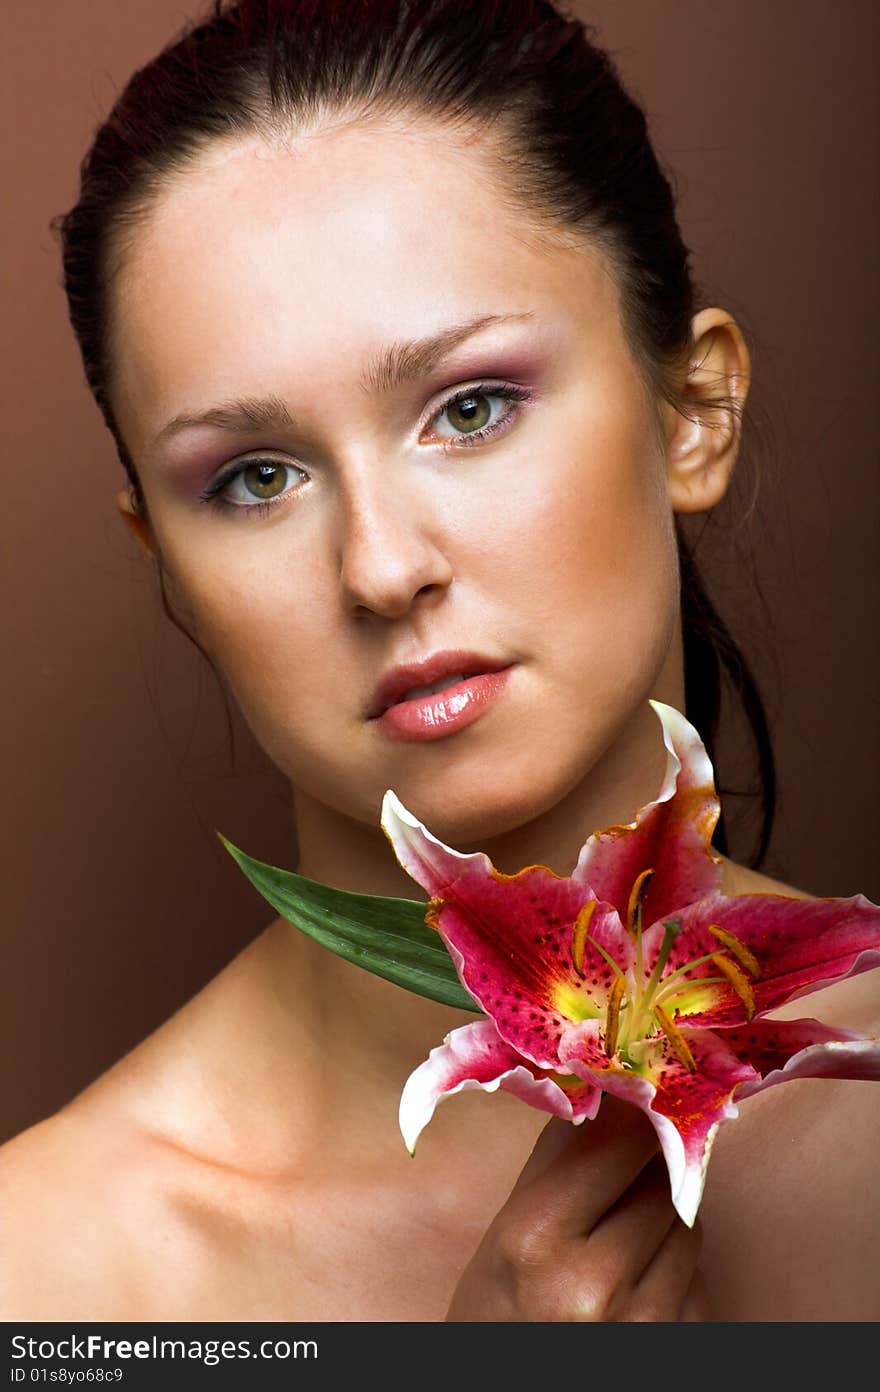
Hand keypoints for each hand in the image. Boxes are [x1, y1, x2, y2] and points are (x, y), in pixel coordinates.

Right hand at [446, 1096, 707, 1320]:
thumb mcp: (507, 1228)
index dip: (636, 1106)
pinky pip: (699, 1273)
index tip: (640, 1085)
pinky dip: (676, 1264)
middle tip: (626, 1163)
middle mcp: (593, 1284)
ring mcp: (643, 1323)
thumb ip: (559, 1155)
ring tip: (622, 1233)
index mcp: (535, 1238)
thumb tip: (609, 1080)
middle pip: (660, 1177)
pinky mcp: (679, 1345)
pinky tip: (637, 1278)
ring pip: (688, 1222)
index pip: (618, 1139)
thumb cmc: (499, 1310)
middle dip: (648, 1162)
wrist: (509, 1389)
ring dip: (666, 1212)